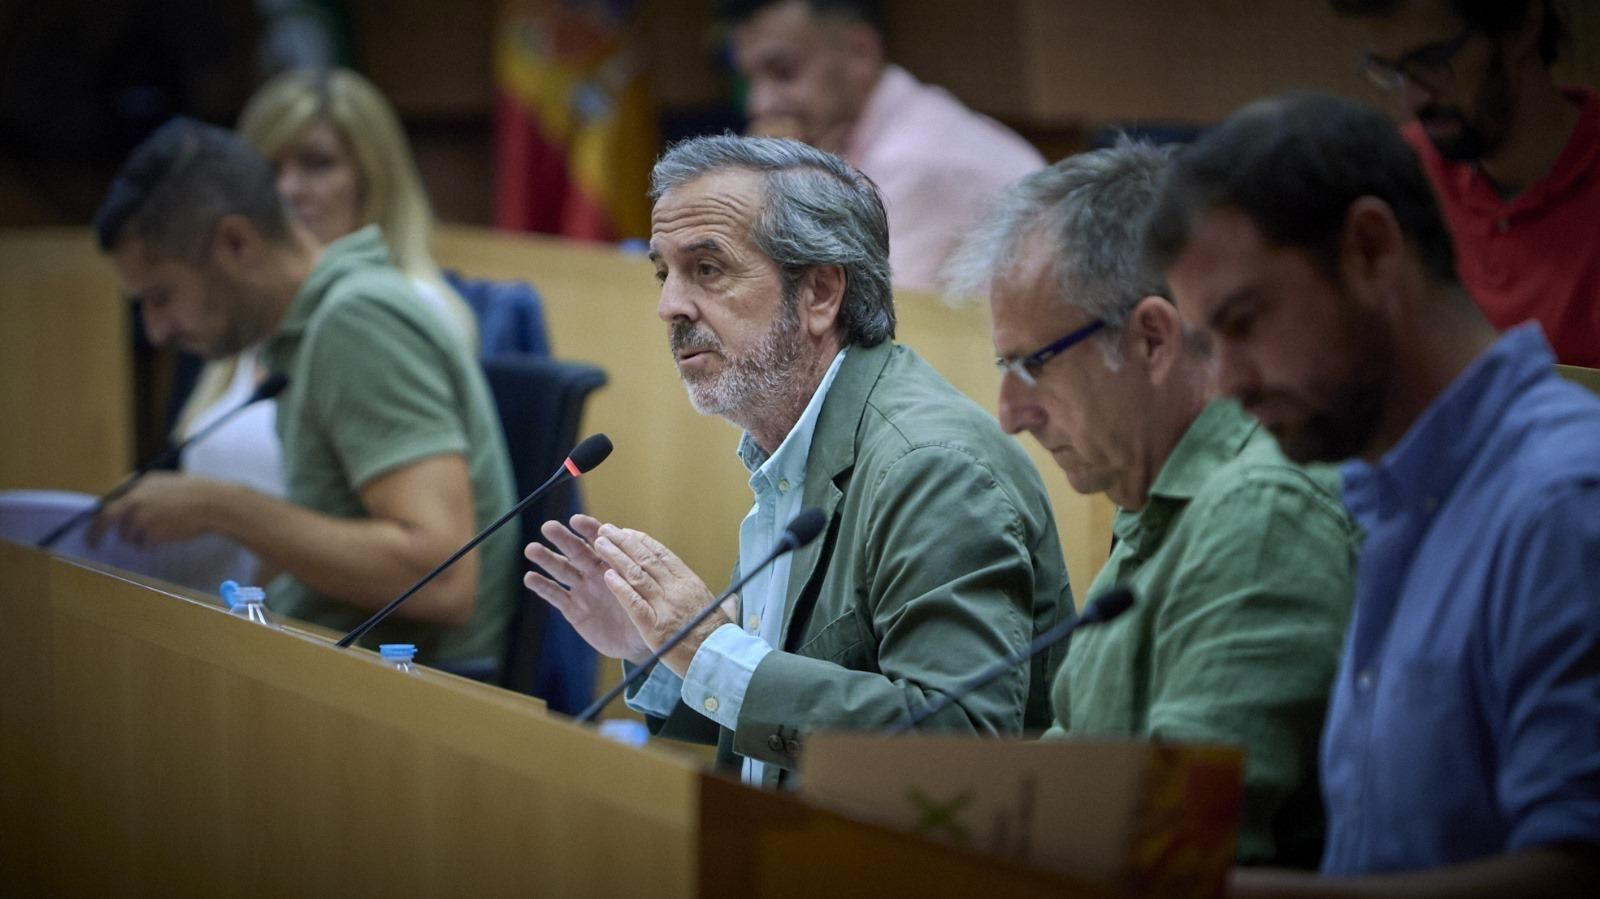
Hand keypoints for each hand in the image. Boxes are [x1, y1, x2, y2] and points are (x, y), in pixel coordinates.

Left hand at [89, 472, 222, 547]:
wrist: (214, 504)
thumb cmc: (198, 492)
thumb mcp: (168, 483)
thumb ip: (147, 493)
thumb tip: (130, 507)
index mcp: (140, 485)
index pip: (111, 500)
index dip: (100, 515)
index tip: (95, 525)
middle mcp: (136, 500)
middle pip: (108, 518)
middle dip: (97, 533)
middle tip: (93, 543)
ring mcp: (143, 518)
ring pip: (129, 536)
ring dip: (137, 538)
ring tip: (160, 532)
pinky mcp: (152, 534)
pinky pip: (145, 544)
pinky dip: (152, 544)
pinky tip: (169, 536)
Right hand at [524, 514, 650, 662]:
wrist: (639, 642)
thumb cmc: (647, 612)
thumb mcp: (645, 590)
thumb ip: (633, 571)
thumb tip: (630, 547)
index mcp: (613, 563)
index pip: (600, 540)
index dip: (588, 529)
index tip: (576, 519)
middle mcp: (595, 572)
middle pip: (576, 551)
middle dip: (562, 538)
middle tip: (548, 526)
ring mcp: (582, 590)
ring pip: (562, 570)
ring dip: (546, 559)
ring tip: (531, 549)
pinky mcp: (573, 610)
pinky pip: (556, 596)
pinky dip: (543, 587)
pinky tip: (530, 578)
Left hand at [591, 523, 727, 677]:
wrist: (722, 661)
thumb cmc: (724, 641)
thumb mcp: (724, 616)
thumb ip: (725, 606)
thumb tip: (733, 602)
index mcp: (692, 584)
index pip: (663, 555)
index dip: (643, 542)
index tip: (628, 532)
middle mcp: (677, 590)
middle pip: (646, 559)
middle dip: (624, 542)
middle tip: (606, 530)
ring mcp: (665, 607)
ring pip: (636, 575)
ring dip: (616, 557)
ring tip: (600, 544)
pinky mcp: (654, 627)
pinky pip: (633, 603)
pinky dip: (619, 587)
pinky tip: (607, 575)